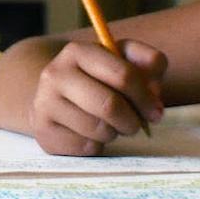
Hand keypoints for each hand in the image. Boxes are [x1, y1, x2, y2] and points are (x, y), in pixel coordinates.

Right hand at [30, 38, 165, 155]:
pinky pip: (86, 147)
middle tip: (136, 124)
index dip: (146, 97)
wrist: (52, 96)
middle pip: (109, 105)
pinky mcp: (43, 131)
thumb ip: (148, 62)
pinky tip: (91, 135)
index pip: (123, 75)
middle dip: (132, 120)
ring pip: (98, 129)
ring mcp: (45, 103)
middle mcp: (55, 74)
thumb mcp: (122, 60)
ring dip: (115, 133)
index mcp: (78, 51)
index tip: (156, 111)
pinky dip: (97, 145)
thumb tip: (154, 88)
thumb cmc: (96, 79)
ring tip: (111, 125)